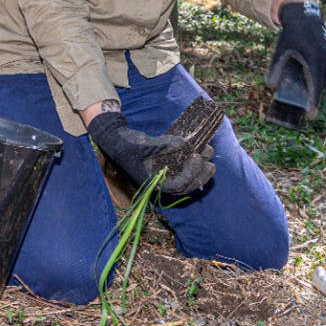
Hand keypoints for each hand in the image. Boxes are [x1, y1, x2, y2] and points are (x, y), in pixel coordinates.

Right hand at [87, 111, 213, 194]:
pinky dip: (191, 161)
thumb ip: (164, 144)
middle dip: (200, 172)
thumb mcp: (144, 144)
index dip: (191, 173)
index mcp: (154, 182)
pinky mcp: (165, 165)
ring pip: (187, 176)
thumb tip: (184, 143)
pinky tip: (199, 150)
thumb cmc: (127, 144)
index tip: (198, 157)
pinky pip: (183, 167)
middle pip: (187, 184)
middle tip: (209, 156)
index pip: (178, 184)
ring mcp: (164, 174)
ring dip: (199, 166)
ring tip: (208, 149)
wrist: (116, 140)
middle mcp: (160, 181)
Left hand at [265, 0, 325, 124]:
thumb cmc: (291, 33)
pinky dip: (320, 81)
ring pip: (325, 79)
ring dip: (318, 91)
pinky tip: (313, 88)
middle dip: (315, 100)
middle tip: (308, 114)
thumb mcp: (280, 50)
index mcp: (314, 58)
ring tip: (310, 104)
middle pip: (322, 85)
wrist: (304, 15)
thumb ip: (275, 68)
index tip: (310, 115)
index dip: (313, 102)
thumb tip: (270, 86)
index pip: (316, 85)